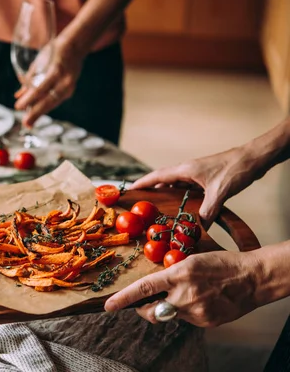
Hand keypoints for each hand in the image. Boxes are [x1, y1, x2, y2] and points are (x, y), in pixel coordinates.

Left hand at [14, 39, 83, 127]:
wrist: (75, 47)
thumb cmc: (54, 51)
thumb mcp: (38, 62)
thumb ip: (29, 79)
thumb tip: (18, 95)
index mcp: (56, 71)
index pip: (40, 89)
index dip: (28, 99)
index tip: (17, 107)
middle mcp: (65, 82)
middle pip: (48, 101)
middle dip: (35, 113)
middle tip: (25, 124)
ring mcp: (69, 87)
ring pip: (52, 103)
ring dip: (40, 113)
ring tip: (29, 122)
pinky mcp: (70, 91)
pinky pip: (55, 101)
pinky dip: (45, 107)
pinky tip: (36, 113)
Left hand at [104, 251, 260, 326]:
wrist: (252, 278)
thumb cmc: (221, 263)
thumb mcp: (191, 261)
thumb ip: (171, 275)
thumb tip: (153, 287)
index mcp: (179, 274)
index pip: (144, 288)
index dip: (124, 298)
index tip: (109, 305)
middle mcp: (185, 295)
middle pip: (151, 311)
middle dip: (142, 309)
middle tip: (142, 304)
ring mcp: (196, 311)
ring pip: (169, 315)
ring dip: (170, 307)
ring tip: (188, 295)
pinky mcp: (205, 322)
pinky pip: (186, 320)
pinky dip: (186, 312)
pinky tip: (201, 301)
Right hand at [130, 147, 260, 227]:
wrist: (254, 158)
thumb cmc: (235, 169)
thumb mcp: (219, 192)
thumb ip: (208, 210)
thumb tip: (199, 227)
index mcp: (186, 170)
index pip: (157, 176)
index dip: (143, 183)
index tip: (130, 189)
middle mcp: (188, 170)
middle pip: (164, 180)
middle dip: (152, 190)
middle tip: (143, 202)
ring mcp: (198, 173)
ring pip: (177, 184)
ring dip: (168, 193)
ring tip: (160, 206)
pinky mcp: (207, 177)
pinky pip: (188, 187)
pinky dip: (183, 195)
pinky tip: (184, 205)